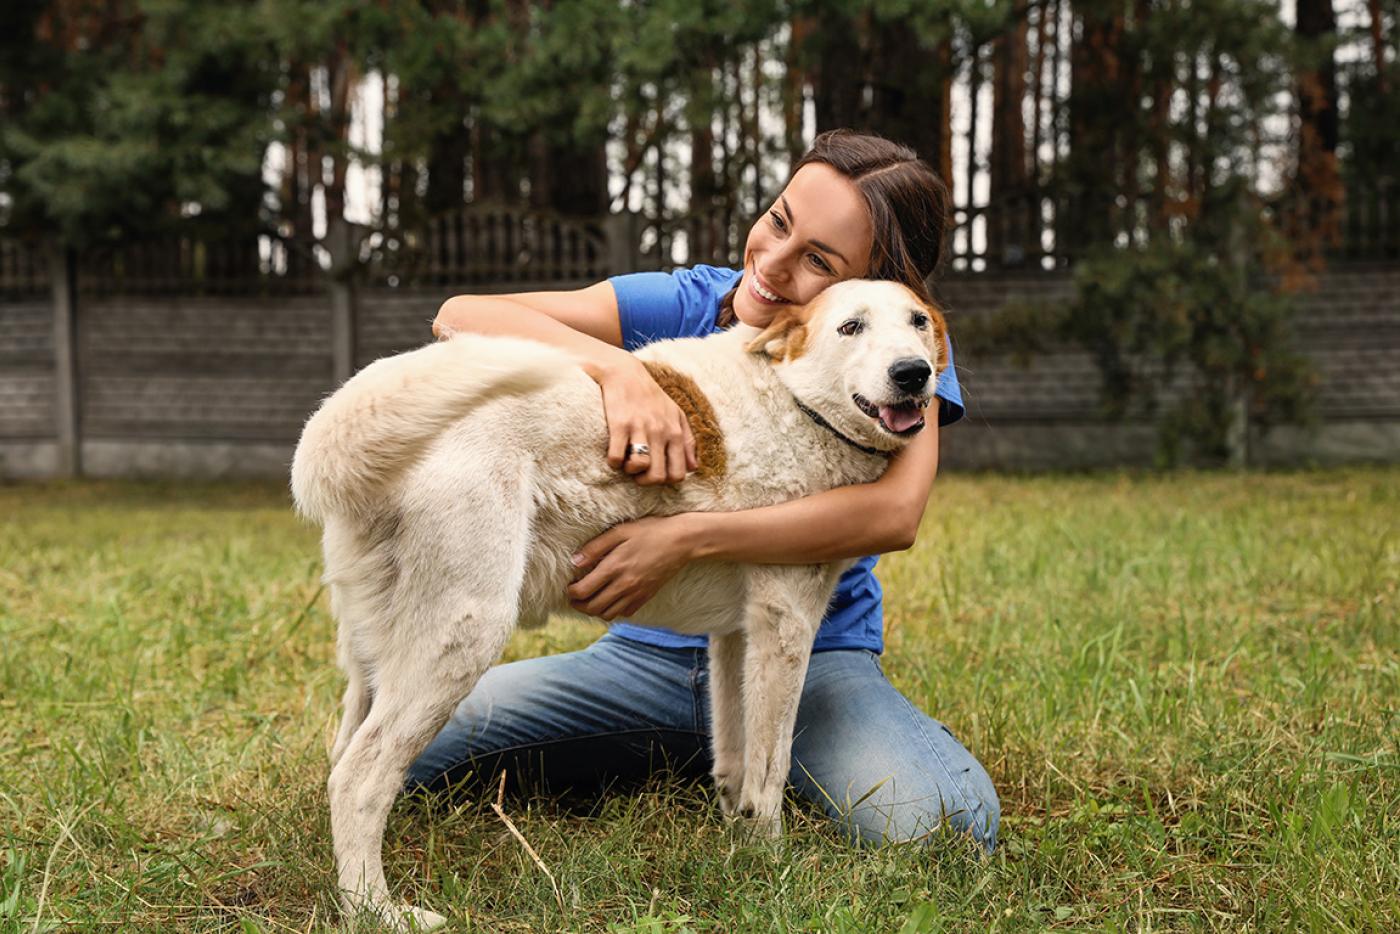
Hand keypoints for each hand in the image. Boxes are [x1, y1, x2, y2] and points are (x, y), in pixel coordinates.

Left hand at [566, 515, 697, 619]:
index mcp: (615, 567)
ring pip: (608, 614)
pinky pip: (625, 613)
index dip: (570, 592)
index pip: (583, 590)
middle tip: (573, 597)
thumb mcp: (620, 531)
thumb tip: (574, 562)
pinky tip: (610, 599)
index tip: (568, 586)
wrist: (682, 541)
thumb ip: (595, 547)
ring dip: (594, 610)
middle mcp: (624, 585)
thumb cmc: (651, 531)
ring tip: (589, 599)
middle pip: (593, 608)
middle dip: (578, 605)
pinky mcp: (646, 597)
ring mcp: (636, 593)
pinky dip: (613, 611)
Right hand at [596, 360, 697, 485]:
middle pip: (658, 476)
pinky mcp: (620, 424)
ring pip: (639, 466)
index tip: (654, 472)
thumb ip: (687, 441)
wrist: (625, 373)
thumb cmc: (651, 397)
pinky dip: (613, 462)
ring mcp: (640, 428)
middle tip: (638, 473)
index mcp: (675, 432)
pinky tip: (614, 455)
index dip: (665, 481)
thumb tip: (694, 468)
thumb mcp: (676, 415)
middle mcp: (660, 431)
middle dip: (646, 481)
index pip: (679, 473)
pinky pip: (617, 456)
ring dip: (630, 471)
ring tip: (626, 463)